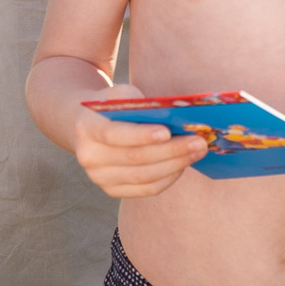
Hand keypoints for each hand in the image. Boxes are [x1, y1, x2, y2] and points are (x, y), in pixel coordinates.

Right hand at [69, 82, 208, 198]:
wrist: (86, 126)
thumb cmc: (111, 106)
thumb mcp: (120, 95)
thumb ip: (141, 104)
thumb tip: (177, 117)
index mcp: (86, 127)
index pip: (114, 135)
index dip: (141, 135)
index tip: (168, 132)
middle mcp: (88, 156)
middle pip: (134, 158)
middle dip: (171, 151)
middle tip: (198, 142)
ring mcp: (99, 177)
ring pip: (143, 177)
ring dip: (175, 165)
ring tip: (197, 152)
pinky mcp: (112, 190)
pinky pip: (146, 189)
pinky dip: (168, 178)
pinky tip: (183, 165)